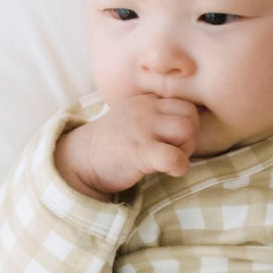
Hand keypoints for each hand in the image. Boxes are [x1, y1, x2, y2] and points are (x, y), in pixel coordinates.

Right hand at [56, 94, 199, 198]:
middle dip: (191, 137)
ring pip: (188, 130)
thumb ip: (158, 116)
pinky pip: (174, 157)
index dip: (188, 124)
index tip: (174, 140)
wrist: (81, 159)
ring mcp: (143, 129)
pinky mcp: (139, 152)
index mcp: (147, 101)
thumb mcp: (134, 118)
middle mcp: (146, 110)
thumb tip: (191, 124)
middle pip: (191, 115)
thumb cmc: (113, 144)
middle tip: (174, 151)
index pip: (186, 103)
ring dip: (186, 150)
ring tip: (169, 160)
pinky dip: (180, 166)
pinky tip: (170, 171)